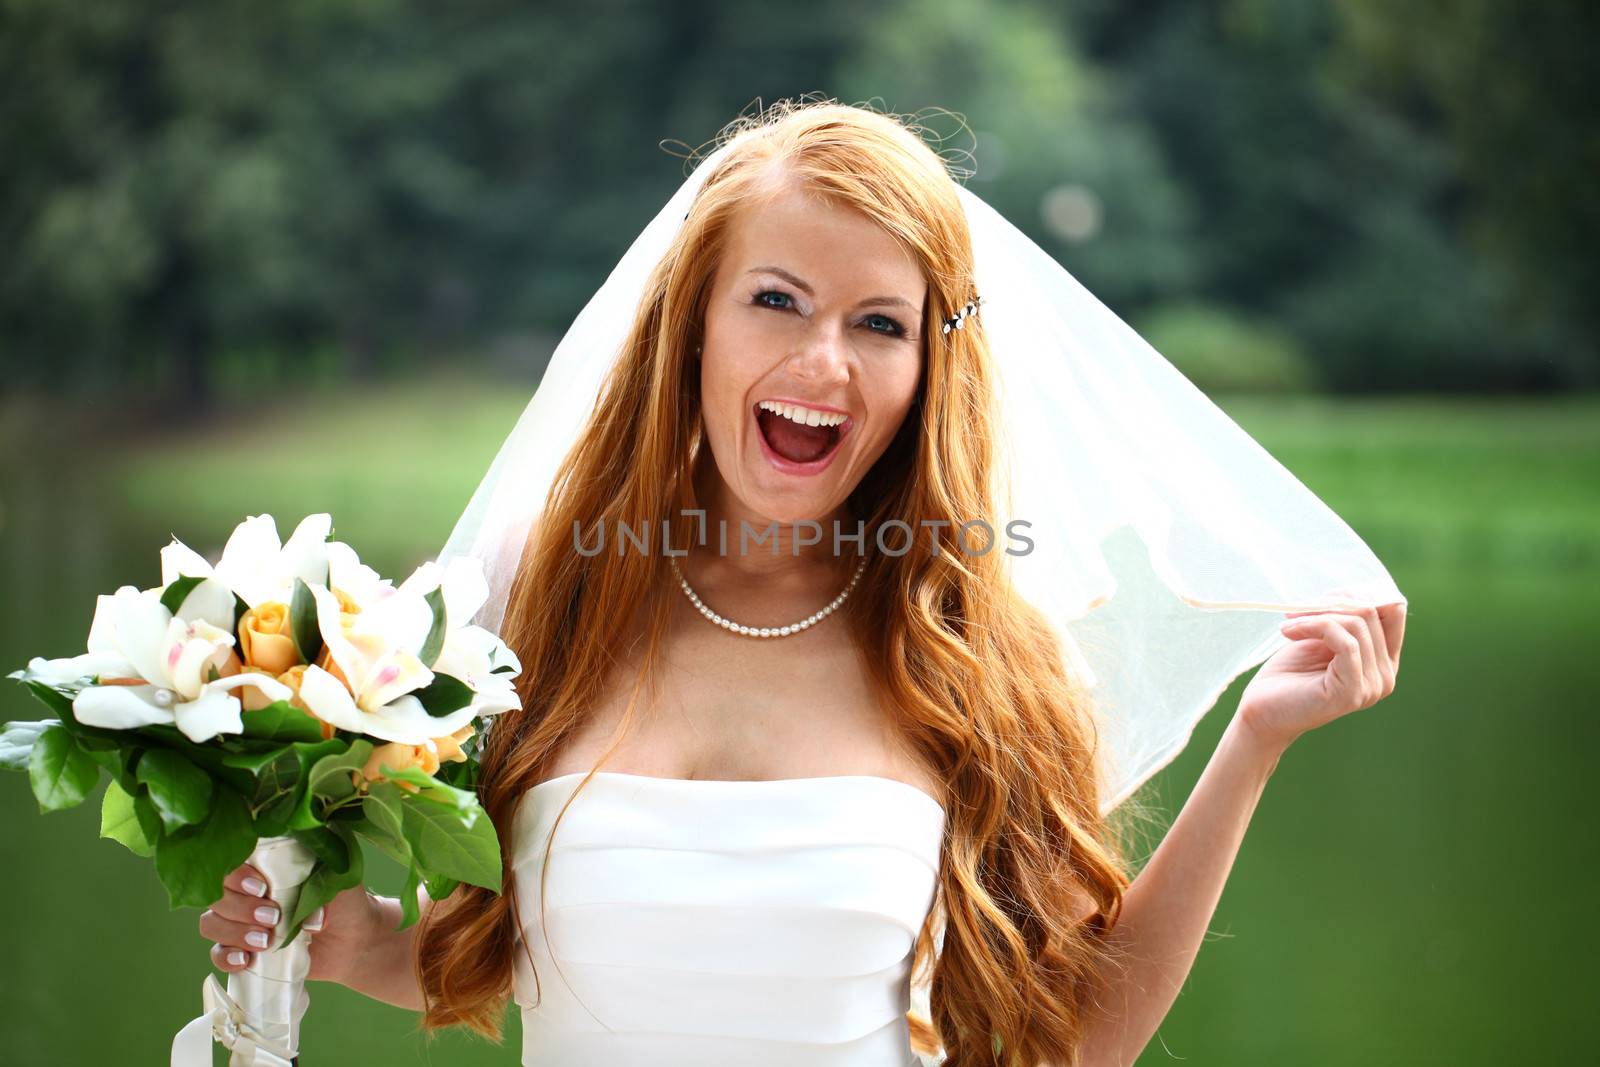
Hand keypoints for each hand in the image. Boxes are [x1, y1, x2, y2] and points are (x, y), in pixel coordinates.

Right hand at [199, 863, 383, 985]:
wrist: (355, 941)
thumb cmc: (345, 901)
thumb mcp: (338, 879)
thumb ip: (319, 872)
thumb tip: (304, 890)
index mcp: (266, 865)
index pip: (231, 861)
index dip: (236, 875)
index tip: (261, 887)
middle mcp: (246, 890)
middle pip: (216, 894)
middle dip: (240, 907)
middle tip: (273, 918)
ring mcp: (241, 921)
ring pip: (211, 923)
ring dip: (234, 932)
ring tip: (267, 941)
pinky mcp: (244, 950)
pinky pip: (218, 954)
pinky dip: (227, 958)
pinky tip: (247, 960)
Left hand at [1237, 598, 1406, 751]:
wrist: (1262, 709)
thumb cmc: (1289, 673)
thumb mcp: (1322, 637)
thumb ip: (1346, 618)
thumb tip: (1357, 591)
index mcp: (1384, 659)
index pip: (1394, 609)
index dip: (1359, 592)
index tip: (1322, 597)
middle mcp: (1386, 675)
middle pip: (1373, 613)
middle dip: (1331, 603)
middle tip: (1296, 610)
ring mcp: (1373, 686)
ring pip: (1358, 624)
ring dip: (1316, 615)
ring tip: (1288, 623)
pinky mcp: (1354, 692)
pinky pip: (1346, 642)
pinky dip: (1315, 626)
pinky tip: (1288, 632)